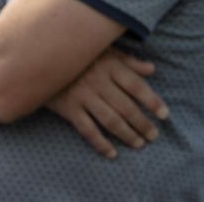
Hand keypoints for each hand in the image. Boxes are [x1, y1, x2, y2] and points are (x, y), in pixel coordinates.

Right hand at [47, 48, 167, 158]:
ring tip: (139, 144)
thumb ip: (127, 60)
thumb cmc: (76, 52)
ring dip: (127, 135)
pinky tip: (112, 153)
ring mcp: (82, 96)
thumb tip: (151, 69)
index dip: (152, 101)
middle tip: (153, 135)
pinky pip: (87, 130)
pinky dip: (101, 144)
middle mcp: (98, 81)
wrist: (38, 57)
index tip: (164, 115)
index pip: (136, 86)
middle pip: (126, 107)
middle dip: (143, 124)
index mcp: (108, 65)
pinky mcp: (68, 108)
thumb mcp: (103, 49)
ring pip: (110, 120)